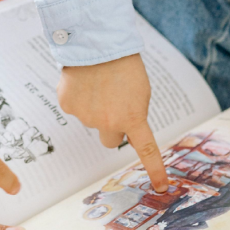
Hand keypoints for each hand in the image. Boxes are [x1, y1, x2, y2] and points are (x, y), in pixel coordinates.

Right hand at [57, 53, 168, 191]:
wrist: (96, 41)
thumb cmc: (124, 64)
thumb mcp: (140, 90)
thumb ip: (134, 113)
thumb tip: (123, 130)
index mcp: (132, 117)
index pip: (146, 149)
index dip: (155, 169)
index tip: (162, 188)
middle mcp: (108, 122)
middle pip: (111, 140)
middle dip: (112, 128)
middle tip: (113, 104)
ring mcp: (85, 116)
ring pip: (92, 120)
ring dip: (95, 107)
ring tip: (98, 81)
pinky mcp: (67, 105)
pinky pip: (75, 107)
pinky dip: (78, 96)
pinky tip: (83, 79)